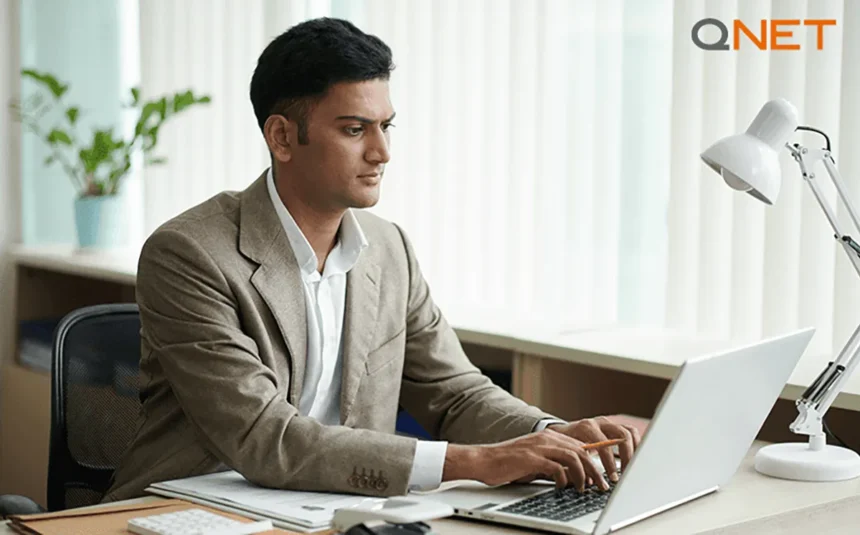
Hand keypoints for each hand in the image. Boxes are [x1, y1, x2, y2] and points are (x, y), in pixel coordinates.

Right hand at [442, 430, 609, 492]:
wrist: (484, 460)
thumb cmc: (509, 463)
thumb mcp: (536, 460)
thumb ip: (555, 463)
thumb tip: (576, 476)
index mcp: (550, 437)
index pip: (581, 445)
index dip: (596, 460)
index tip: (603, 475)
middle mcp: (547, 438)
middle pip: (582, 450)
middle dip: (596, 470)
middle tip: (601, 486)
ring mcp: (539, 447)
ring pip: (573, 457)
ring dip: (584, 475)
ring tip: (585, 488)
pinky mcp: (531, 458)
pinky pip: (556, 467)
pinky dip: (563, 478)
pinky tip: (562, 487)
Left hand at [546, 416, 641, 482]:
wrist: (559, 432)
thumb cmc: (564, 445)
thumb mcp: (568, 454)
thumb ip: (579, 465)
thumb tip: (592, 481)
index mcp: (586, 428)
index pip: (605, 445)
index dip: (610, 463)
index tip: (612, 478)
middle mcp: (598, 423)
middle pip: (622, 436)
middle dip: (626, 457)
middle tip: (625, 474)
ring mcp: (608, 423)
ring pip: (629, 432)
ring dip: (634, 451)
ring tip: (632, 468)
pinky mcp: (614, 426)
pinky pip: (631, 432)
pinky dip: (636, 444)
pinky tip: (636, 458)